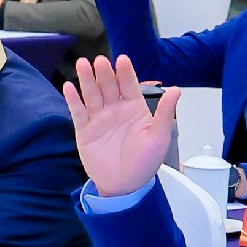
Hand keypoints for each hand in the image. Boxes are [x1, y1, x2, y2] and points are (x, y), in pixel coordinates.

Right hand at [63, 55, 181, 197]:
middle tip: (100, 62)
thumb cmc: (144, 163)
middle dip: (104, 73)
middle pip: (108, 86)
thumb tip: (176, 90)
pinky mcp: (84, 129)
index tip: (122, 60)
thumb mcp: (159, 138)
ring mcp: (99, 118)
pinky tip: (69, 87)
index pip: (129, 85)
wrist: (124, 186)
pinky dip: (73, 99)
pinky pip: (78, 112)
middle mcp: (115, 109)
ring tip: (82, 65)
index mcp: (134, 108)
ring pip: (91, 94)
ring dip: (86, 79)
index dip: (125, 73)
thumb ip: (165, 113)